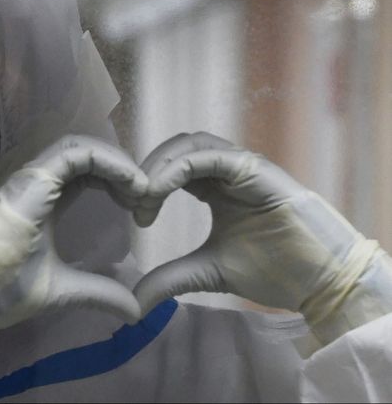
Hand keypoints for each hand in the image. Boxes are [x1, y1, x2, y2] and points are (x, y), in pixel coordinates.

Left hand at [133, 132, 391, 346]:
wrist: (319, 281)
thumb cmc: (271, 270)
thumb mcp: (206, 273)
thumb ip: (169, 279)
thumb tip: (133, 303)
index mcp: (215, 187)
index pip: (171, 168)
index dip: (146, 182)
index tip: (131, 212)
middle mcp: (227, 170)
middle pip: (176, 149)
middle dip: (147, 169)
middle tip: (128, 200)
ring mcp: (243, 167)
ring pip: (191, 145)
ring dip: (160, 165)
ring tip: (142, 196)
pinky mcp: (256, 170)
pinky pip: (211, 157)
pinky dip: (179, 168)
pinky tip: (158, 190)